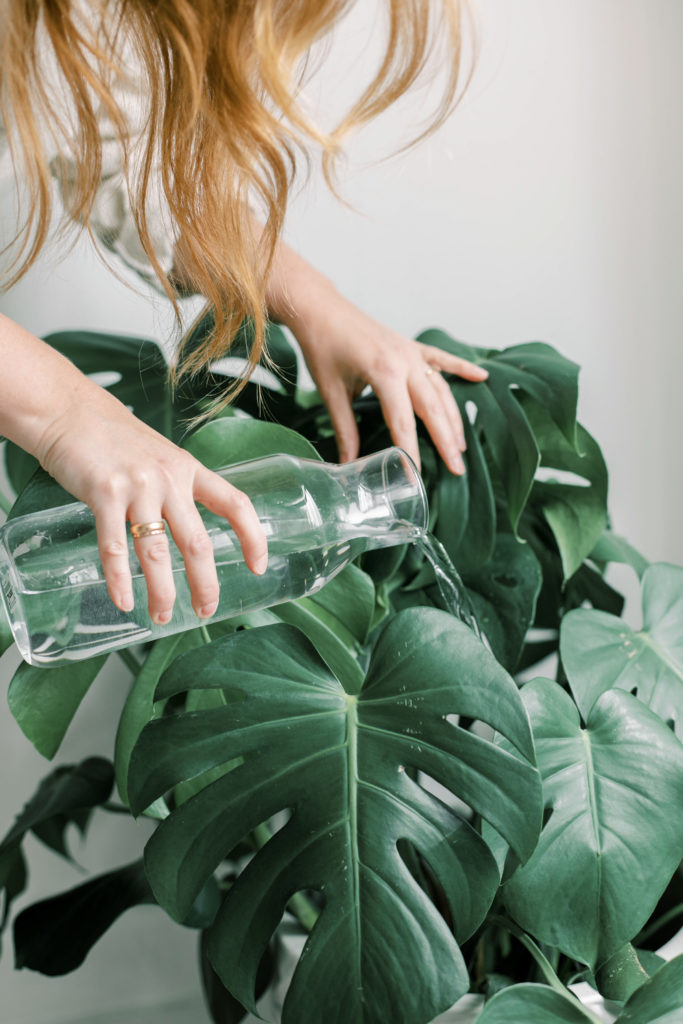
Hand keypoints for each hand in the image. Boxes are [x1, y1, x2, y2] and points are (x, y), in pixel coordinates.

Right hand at [36, 383, 267, 622]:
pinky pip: (115, 545)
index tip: (259, 566)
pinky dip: (119, 579)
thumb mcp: (159, 457)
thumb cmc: (113, 439)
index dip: (253, 536)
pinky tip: (123, 601)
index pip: (235, 504)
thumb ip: (175, 488)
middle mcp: (169, 479)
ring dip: (162, 591)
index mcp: (188, 470)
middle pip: (197, 542)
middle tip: (206, 610)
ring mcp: (137, 486)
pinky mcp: (104, 493)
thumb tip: (187, 530)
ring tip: (161, 616)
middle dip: (205, 583)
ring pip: (157, 552)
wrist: (69, 411)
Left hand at [266, 252, 487, 473]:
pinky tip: (482, 377)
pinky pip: (442, 359)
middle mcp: (405, 362)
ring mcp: (411, 351)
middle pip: (433, 409)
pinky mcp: (410, 345)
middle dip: (446, 442)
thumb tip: (348, 464)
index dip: (410, 452)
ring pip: (441, 389)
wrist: (320, 307)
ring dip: (453, 418)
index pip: (403, 423)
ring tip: (460, 445)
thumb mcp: (331, 392)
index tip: (416, 477)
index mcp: (384, 373)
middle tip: (457, 469)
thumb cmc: (322, 346)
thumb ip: (344, 429)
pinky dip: (462, 368)